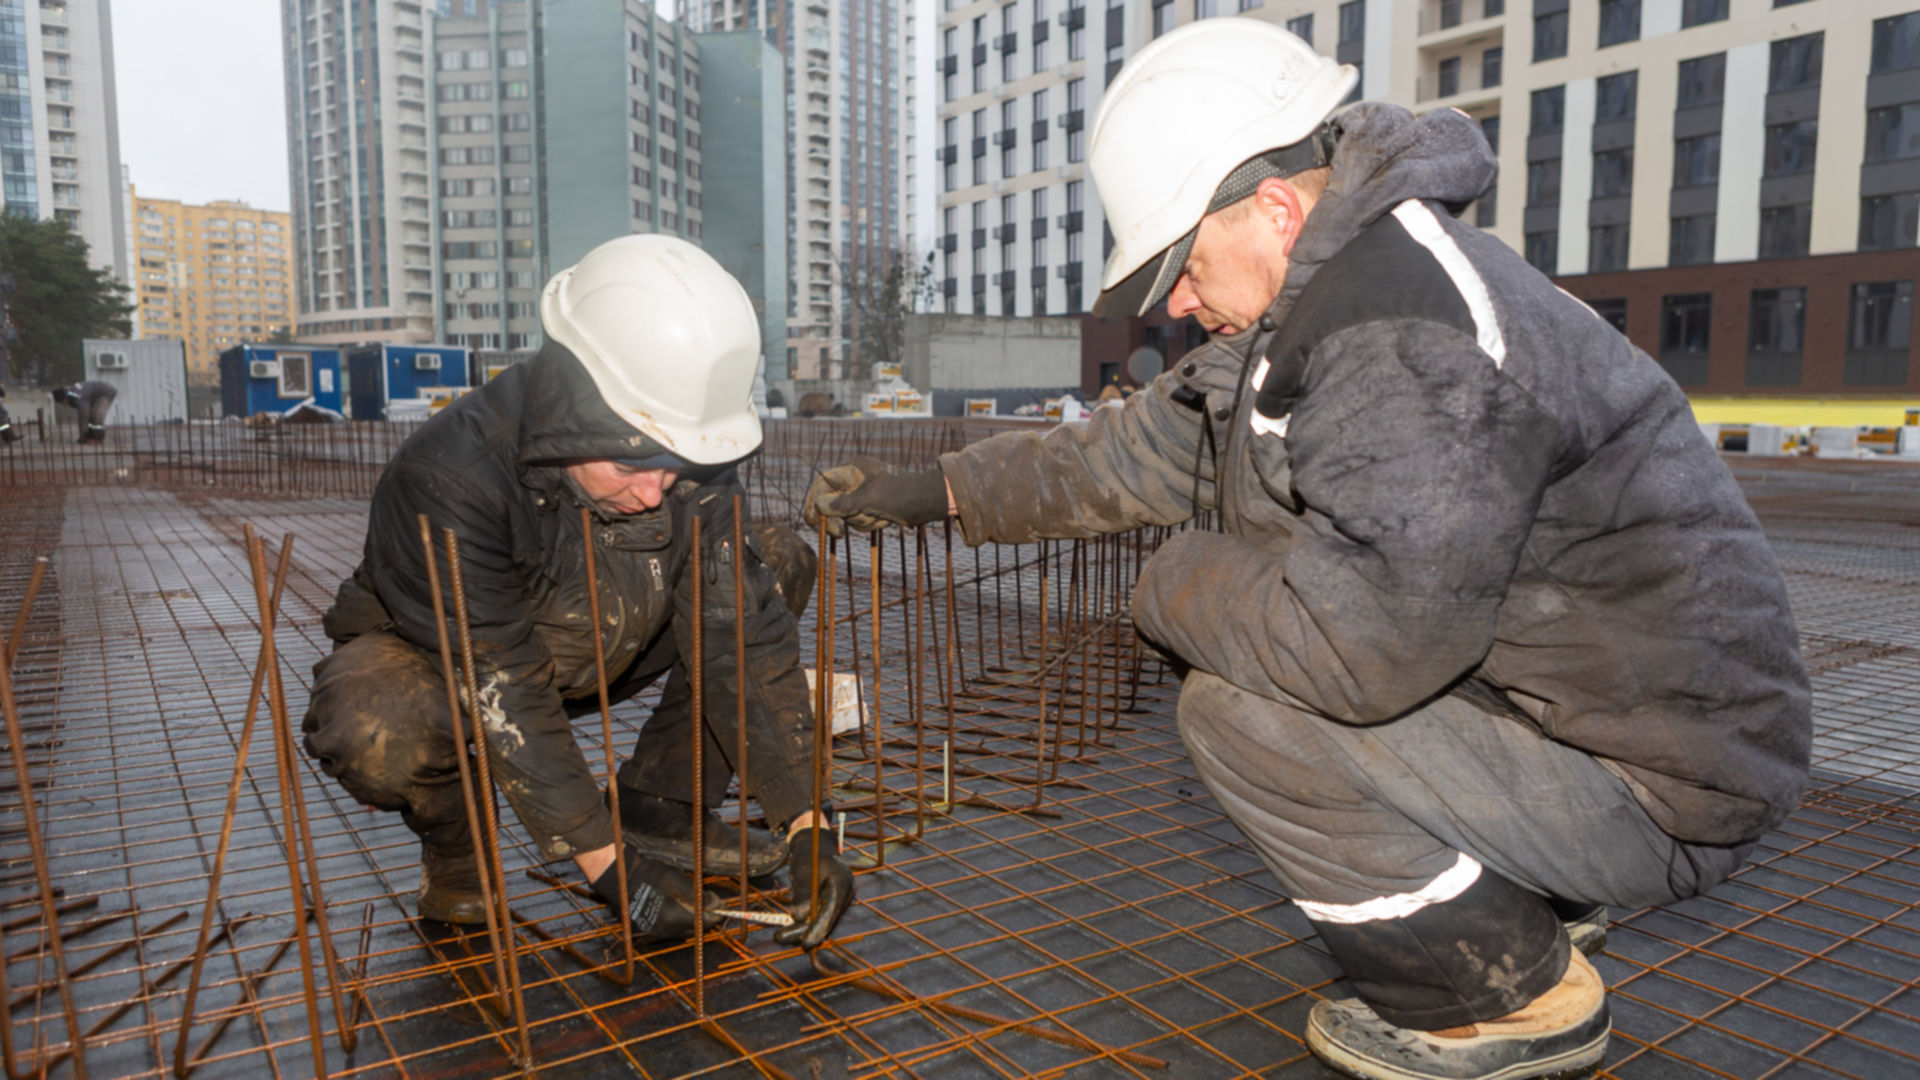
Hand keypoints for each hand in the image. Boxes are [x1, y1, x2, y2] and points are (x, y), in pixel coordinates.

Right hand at [588, 842, 716, 942]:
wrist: (619, 877)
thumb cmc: (649, 875)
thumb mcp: (678, 880)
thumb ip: (698, 896)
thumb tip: (715, 904)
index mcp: (674, 919)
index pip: (704, 923)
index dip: (715, 914)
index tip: (721, 906)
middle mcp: (663, 931)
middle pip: (692, 929)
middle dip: (703, 918)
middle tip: (709, 904)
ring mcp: (652, 933)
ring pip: (679, 931)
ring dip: (688, 920)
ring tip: (691, 904)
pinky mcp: (643, 931)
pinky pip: (665, 930)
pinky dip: (673, 922)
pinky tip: (674, 909)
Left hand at [778, 826, 854, 948]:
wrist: (815, 844)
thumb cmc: (810, 854)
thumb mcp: (804, 871)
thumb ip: (803, 893)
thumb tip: (799, 917)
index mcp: (843, 882)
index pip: (831, 911)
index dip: (818, 928)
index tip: (805, 942)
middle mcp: (845, 894)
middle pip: (826, 919)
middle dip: (805, 931)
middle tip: (781, 938)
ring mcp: (839, 899)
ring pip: (822, 920)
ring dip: (803, 929)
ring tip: (781, 936)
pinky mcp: (832, 902)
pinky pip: (819, 916)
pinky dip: (806, 922)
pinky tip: (790, 929)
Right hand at [804, 455, 948, 537]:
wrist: (928, 502)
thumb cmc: (901, 494)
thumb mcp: (871, 498)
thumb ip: (843, 502)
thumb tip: (819, 505)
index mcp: (851, 468)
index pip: (822, 484)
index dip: (813, 502)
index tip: (811, 521)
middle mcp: (853, 479)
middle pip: (830, 502)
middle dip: (840, 518)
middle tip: (839, 533)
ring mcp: (862, 494)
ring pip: (845, 515)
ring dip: (860, 522)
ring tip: (878, 517)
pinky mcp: (870, 507)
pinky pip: (858, 520)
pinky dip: (869, 524)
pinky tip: (883, 520)